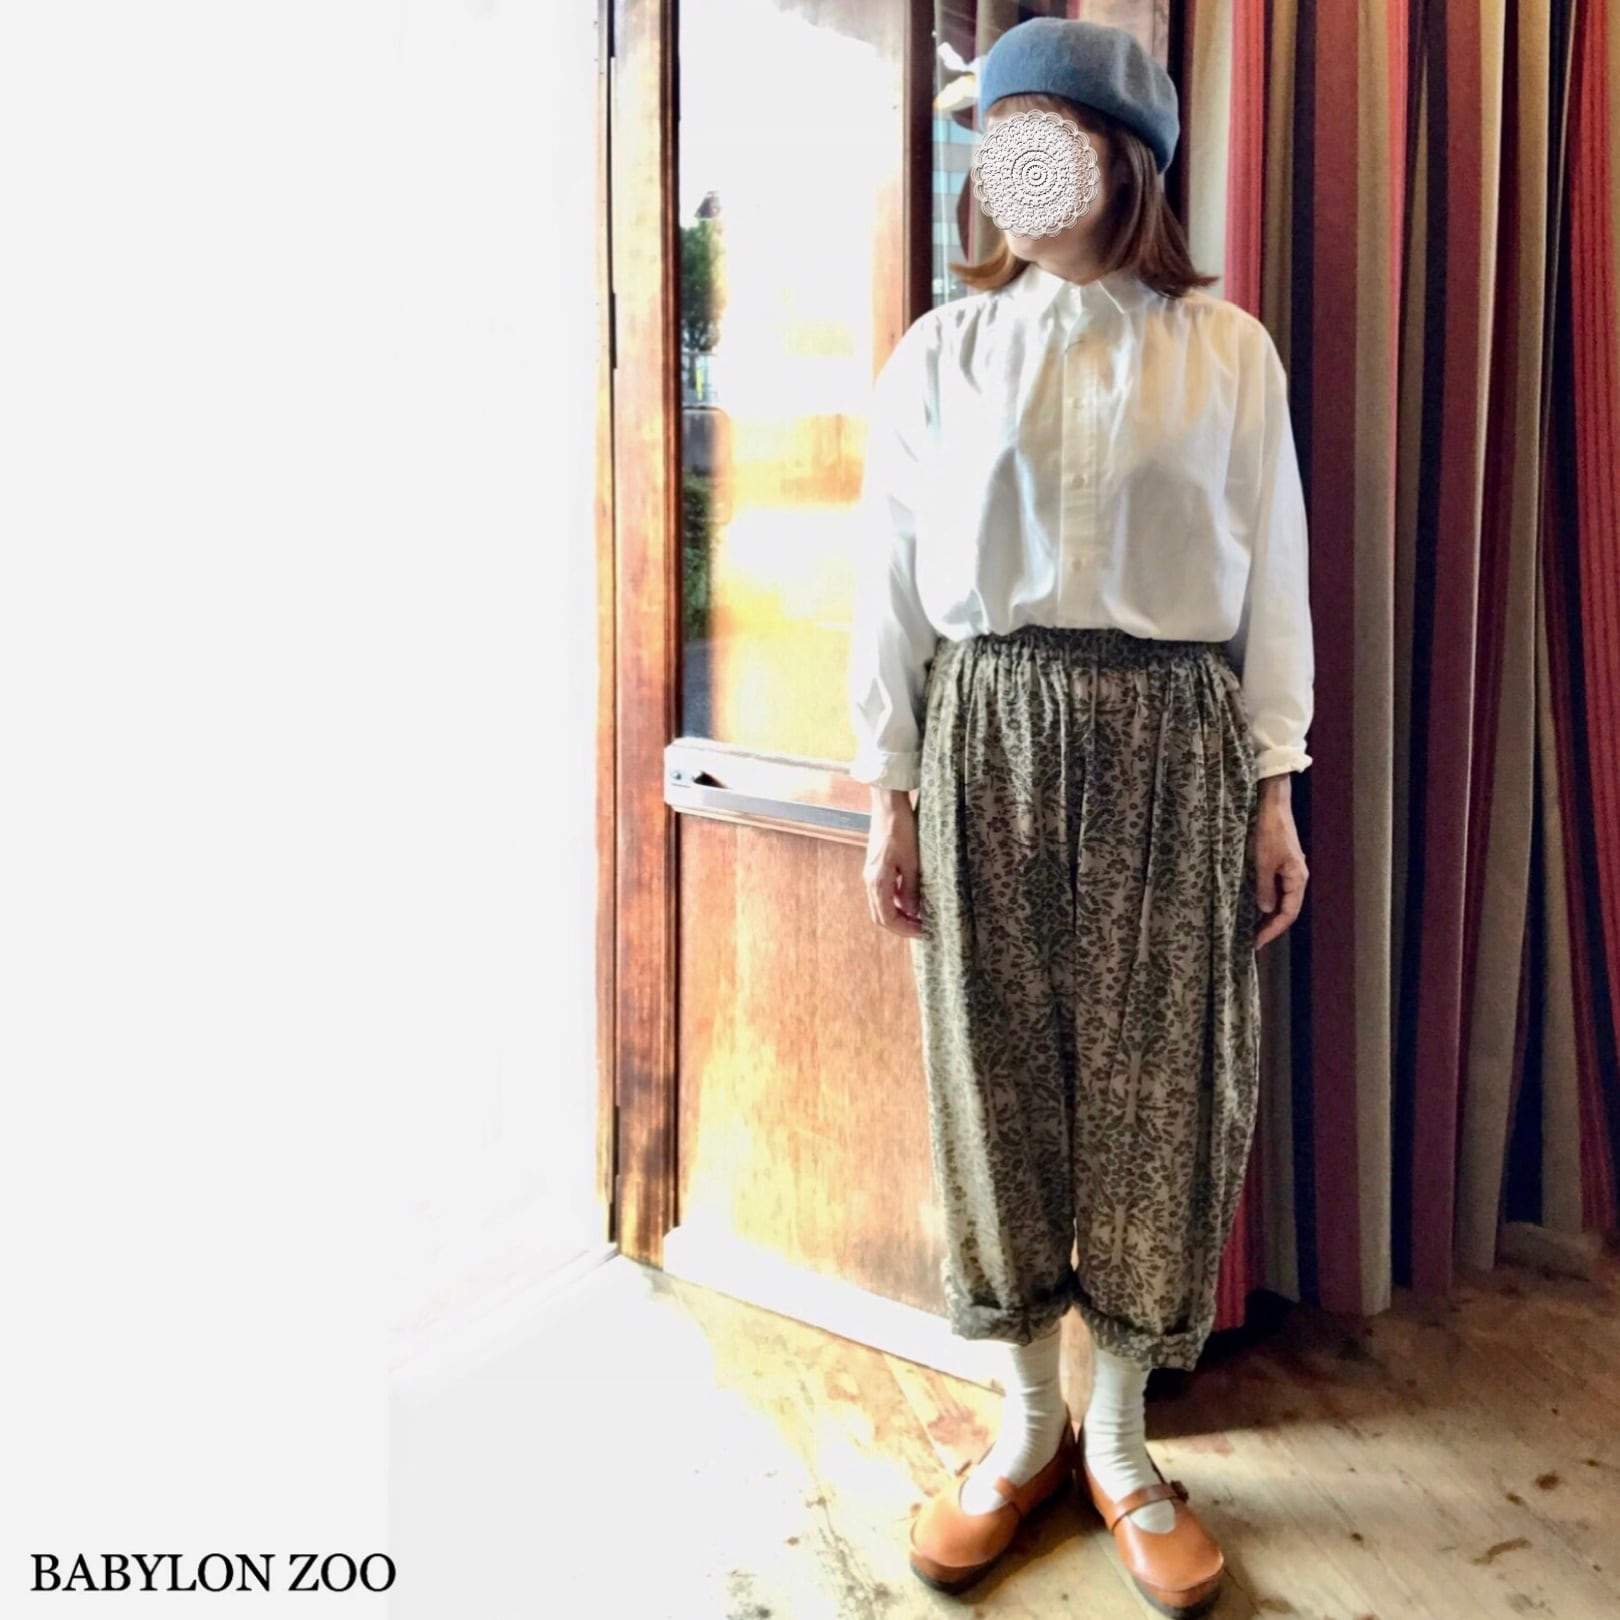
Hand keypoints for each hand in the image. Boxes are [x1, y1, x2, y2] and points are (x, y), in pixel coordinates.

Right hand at [863, 790, 924, 937]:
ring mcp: (871, 874)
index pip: (886, 918)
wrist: (888, 805)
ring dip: (898, 915)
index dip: (905, 930)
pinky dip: (896, 902)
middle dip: (901, 926)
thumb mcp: (912, 861)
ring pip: (881, 905)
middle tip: (922, 929)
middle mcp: (870, 881)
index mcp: (877, 882)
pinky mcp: (876, 867)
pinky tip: (912, 899)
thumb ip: (910, 889)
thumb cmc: (901, 830)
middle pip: (880, 916)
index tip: (923, 932)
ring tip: (919, 917)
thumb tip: (911, 911)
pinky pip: (883, 893)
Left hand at [1252, 774, 1307, 949]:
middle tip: (1252, 941)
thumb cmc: (1270, 831)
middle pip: (1286, 909)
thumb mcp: (1263, 861)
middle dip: (1271, 926)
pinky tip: (1253, 907)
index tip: (1257, 942)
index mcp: (1297, 878)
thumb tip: (1266, 910)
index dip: (1273, 930)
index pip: (1288, 913)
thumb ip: (1265, 886)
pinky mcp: (1280, 863)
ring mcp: (1289, 870)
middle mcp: (1296, 877)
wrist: (1272, 805)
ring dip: (1268, 915)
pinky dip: (1266, 901)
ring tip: (1251, 929)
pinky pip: (1275, 889)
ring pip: (1281, 900)